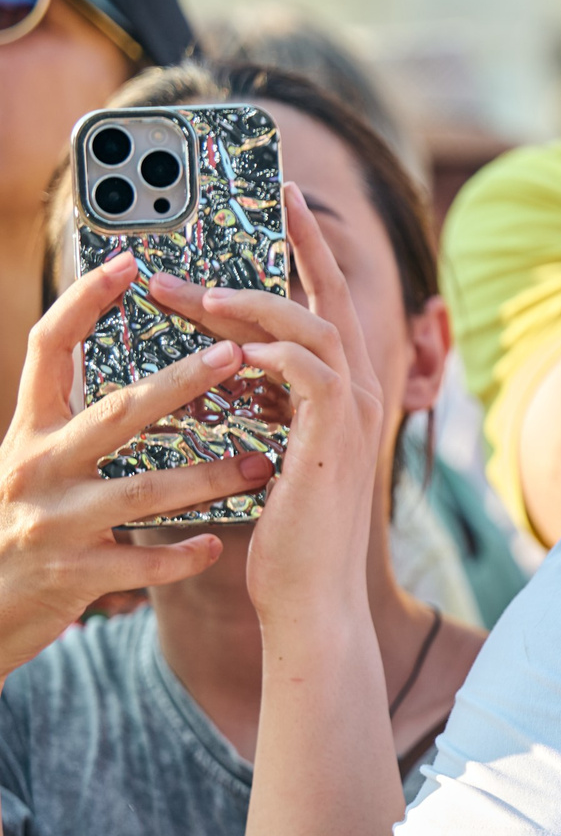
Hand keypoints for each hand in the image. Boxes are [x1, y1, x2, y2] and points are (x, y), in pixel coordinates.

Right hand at [0, 254, 273, 678]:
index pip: (48, 348)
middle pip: (116, 413)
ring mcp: (53, 521)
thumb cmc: (24, 521)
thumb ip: (78, 419)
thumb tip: (147, 371)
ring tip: (261, 463)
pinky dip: (182, 555)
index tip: (129, 261)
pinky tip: (218, 544)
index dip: (83, 301)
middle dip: (178, 383)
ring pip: (141, 491)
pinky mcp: (71, 574)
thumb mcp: (36, 460)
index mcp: (31, 428)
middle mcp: (37, 465)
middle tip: (233, 354)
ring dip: (207, 477)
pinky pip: (139, 562)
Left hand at [149, 184, 382, 620]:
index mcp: (342, 395)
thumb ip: (261, 406)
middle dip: (304, 241)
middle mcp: (357, 393)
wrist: (310, 596)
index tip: (283, 207)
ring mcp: (352, 413)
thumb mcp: (270, 454)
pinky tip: (228, 348)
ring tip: (195, 292)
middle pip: (333, 296)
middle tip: (279, 192)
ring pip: (312, 327)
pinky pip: (307, 371)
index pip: (326, 307)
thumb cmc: (285, 537)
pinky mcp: (335, 435)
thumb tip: (226, 366)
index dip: (309, 254)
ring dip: (253, 302)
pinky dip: (269, 352)